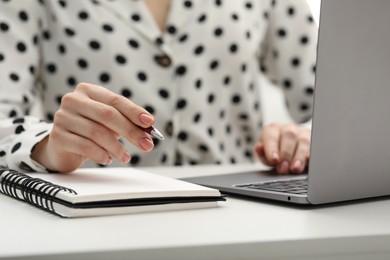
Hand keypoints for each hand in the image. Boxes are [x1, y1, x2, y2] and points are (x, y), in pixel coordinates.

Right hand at [31, 83, 154, 171]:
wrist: (63, 146)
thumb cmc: (91, 130)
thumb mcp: (110, 122)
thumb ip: (127, 122)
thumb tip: (149, 129)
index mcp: (88, 91)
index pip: (115, 100)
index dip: (134, 111)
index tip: (150, 123)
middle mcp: (73, 100)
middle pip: (107, 115)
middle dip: (131, 131)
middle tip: (147, 145)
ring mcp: (63, 117)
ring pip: (97, 132)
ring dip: (117, 147)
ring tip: (126, 157)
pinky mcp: (57, 136)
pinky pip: (85, 146)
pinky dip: (101, 155)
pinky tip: (108, 159)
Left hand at [254, 123, 310, 173]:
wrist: (287, 148)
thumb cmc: (274, 151)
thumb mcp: (264, 153)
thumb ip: (261, 153)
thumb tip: (259, 148)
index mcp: (273, 129)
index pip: (272, 136)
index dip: (272, 148)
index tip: (274, 160)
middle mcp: (288, 129)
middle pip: (289, 136)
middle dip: (286, 154)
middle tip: (283, 168)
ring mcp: (302, 133)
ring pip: (303, 141)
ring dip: (299, 156)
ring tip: (295, 168)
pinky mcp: (313, 141)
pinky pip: (314, 146)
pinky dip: (311, 154)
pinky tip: (309, 161)